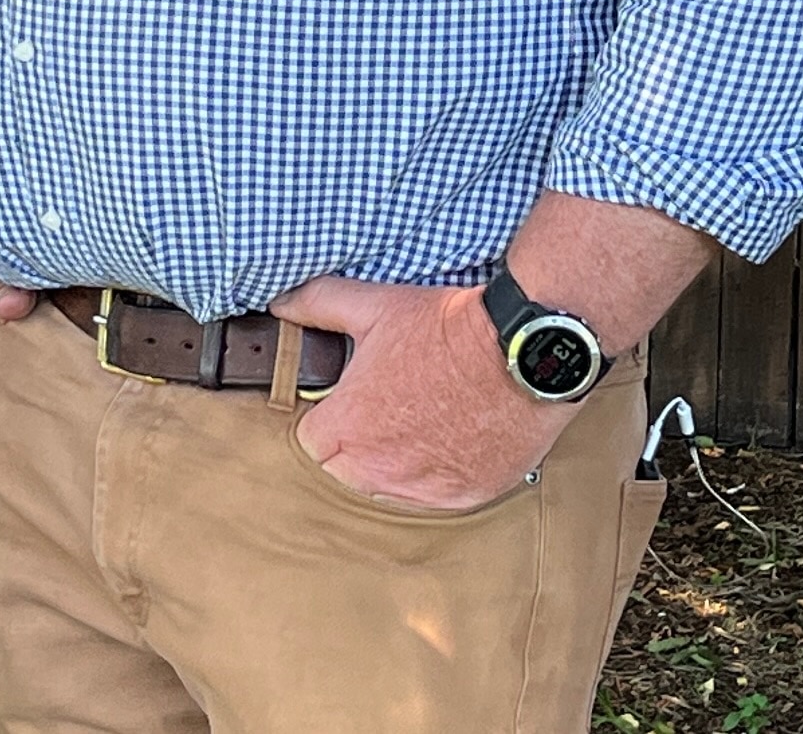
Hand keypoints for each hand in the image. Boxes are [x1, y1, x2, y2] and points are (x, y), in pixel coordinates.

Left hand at [270, 276, 580, 512]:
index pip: (312, 442)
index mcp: (348, 427)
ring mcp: (422, 488)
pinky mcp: (463, 497)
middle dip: (357, 444)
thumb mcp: (376, 306)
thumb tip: (281, 305)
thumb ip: (318, 305)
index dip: (329, 416)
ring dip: (395, 464)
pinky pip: (434, 497)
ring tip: (421, 421)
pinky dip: (437, 475)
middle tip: (387, 407)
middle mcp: (379, 468)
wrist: (521, 349)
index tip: (349, 400)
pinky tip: (451, 439)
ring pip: (388, 490)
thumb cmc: (449, 330)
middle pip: (345, 472)